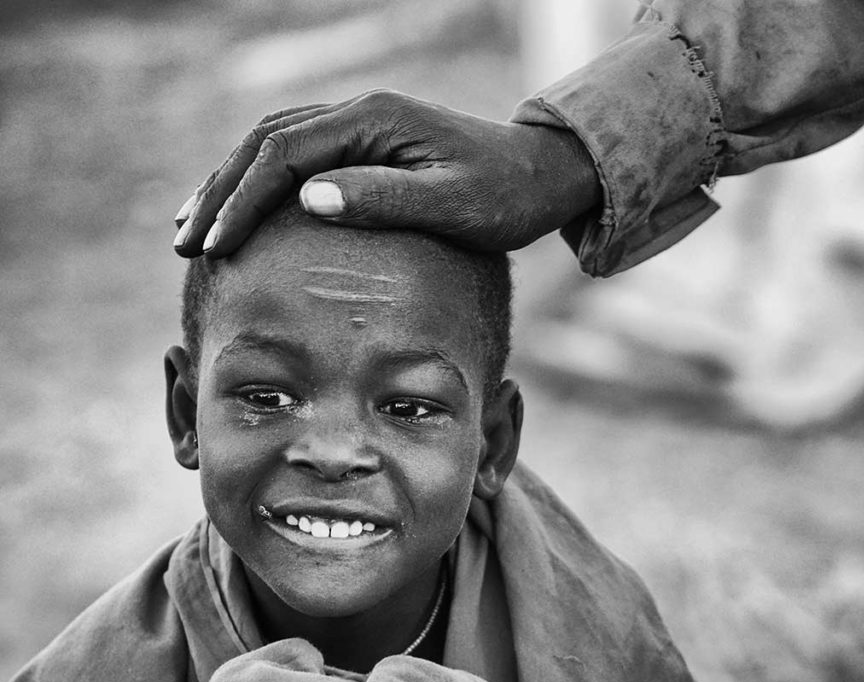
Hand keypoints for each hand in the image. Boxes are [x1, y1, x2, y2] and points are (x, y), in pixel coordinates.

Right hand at [173, 91, 601, 258]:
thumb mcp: (452, 204)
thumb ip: (383, 199)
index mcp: (374, 120)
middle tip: (185, 244)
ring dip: (230, 184)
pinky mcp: (365, 144)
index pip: (285, 155)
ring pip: (273, 144)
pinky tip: (242, 210)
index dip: (243, 201)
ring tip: (193, 228)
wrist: (538, 176)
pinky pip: (297, 154)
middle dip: (220, 193)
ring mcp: (360, 124)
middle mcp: (359, 111)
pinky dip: (260, 181)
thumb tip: (308, 198)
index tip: (215, 246)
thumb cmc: (504, 197)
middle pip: (266, 142)